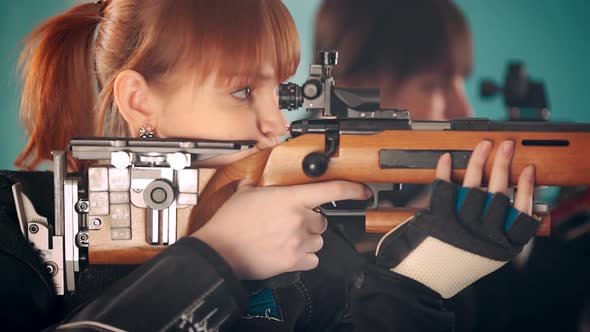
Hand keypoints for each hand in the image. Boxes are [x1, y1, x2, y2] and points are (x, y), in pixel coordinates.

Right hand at [192, 180, 370, 279]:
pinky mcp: (294, 261)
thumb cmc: (230, 223)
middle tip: (292, 224)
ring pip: (319, 241)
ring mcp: (298, 241)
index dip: (353, 189)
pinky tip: (289, 252)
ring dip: (308, 240)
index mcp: (290, 198)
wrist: (220, 250)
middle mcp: (299, 219)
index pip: (332, 190)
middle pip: (323, 221)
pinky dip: (304, 257)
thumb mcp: (243, 194)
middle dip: (311, 222)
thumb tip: (253, 184)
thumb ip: (256, 186)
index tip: (364, 191)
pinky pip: (313, 260)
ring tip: (287, 239)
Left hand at [376, 140, 539, 297]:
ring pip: (474, 184)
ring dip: (479, 159)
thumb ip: (496, 233)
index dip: (528, 188)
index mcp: (501, 246)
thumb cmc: (451, 267)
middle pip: (499, 190)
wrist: (421, 282)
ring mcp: (463, 226)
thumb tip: (503, 201)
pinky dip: (444, 169)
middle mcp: (485, 235)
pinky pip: (444, 187)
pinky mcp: (439, 219)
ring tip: (484, 145)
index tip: (529, 170)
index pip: (523, 212)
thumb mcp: (483, 256)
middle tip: (507, 145)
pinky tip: (447, 158)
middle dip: (504, 162)